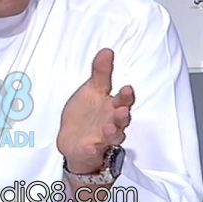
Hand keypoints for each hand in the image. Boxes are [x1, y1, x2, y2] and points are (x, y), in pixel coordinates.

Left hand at [56, 48, 134, 173]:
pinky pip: (93, 150)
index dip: (126, 95)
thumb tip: (107, 51)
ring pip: (112, 136)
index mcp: (112, 106)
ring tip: (109, 127)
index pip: (122, 99)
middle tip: (122, 110)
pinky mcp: (91, 150)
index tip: (127, 87)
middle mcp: (111, 122)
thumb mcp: (92, 90)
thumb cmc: (88, 114)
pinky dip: (93, 149)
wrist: (75, 141)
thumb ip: (101, 72)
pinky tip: (91, 146)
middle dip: (123, 115)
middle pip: (122, 119)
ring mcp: (102, 137)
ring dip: (112, 131)